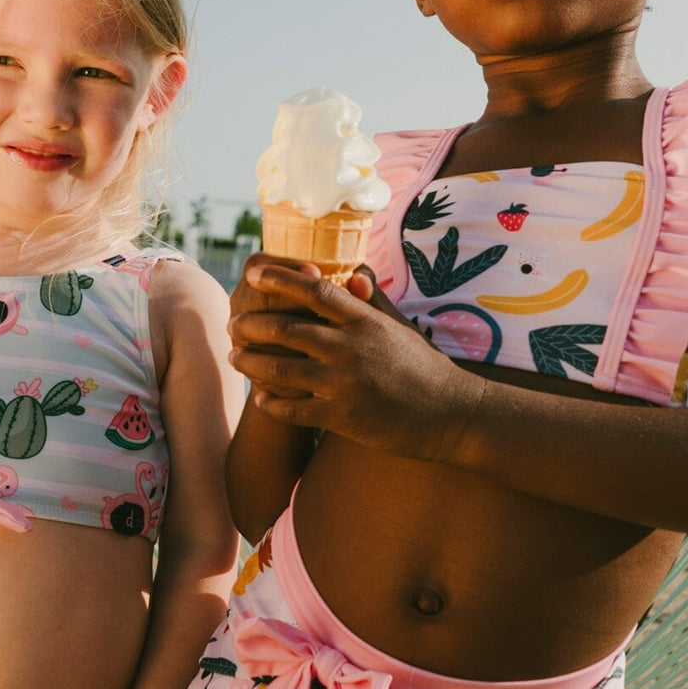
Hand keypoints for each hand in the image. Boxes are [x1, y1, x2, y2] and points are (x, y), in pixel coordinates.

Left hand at [228, 262, 480, 460]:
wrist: (452, 415)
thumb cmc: (426, 368)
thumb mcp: (401, 327)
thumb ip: (372, 300)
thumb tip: (354, 270)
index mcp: (365, 321)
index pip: (314, 291)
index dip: (279, 279)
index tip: (252, 273)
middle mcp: (351, 348)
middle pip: (287, 329)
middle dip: (252, 325)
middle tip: (235, 323)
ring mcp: (345, 383)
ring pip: (282, 369)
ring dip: (251, 363)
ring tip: (235, 357)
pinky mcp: (343, 417)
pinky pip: (295, 410)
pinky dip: (272, 404)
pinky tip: (260, 399)